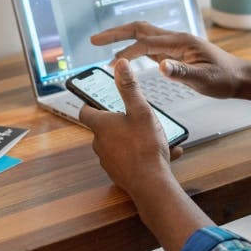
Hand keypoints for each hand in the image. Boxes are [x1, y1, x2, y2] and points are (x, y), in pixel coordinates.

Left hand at [78, 58, 182, 195]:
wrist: (151, 184)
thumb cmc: (145, 147)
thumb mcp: (140, 111)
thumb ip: (130, 88)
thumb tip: (120, 65)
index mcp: (101, 125)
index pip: (86, 111)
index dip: (90, 104)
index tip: (98, 99)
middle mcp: (100, 143)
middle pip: (104, 128)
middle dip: (120, 122)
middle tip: (137, 117)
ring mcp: (108, 160)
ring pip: (119, 144)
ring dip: (135, 139)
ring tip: (157, 137)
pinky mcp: (119, 174)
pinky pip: (131, 160)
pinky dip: (143, 155)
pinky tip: (165, 154)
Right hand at [91, 20, 250, 101]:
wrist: (240, 78)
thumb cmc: (225, 78)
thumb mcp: (205, 80)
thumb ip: (183, 73)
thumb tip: (160, 67)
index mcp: (180, 42)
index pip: (145, 42)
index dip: (125, 49)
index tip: (108, 57)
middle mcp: (175, 39)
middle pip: (139, 29)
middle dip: (115, 33)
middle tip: (94, 40)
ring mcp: (174, 45)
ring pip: (143, 35)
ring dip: (122, 38)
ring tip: (102, 45)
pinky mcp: (174, 53)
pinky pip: (149, 45)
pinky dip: (133, 47)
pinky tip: (125, 55)